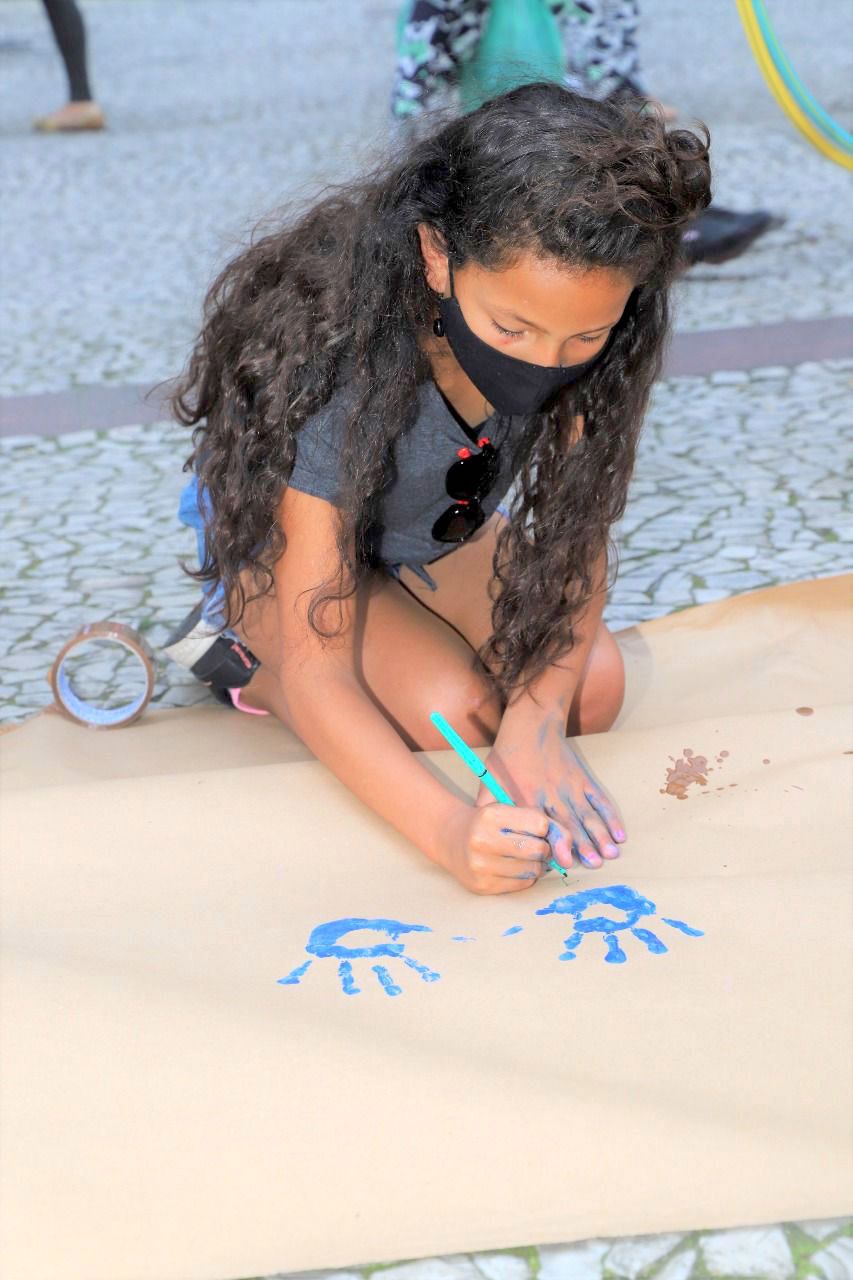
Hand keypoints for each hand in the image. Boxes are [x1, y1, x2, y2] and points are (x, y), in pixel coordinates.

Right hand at [438, 800, 552, 894]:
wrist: (450, 839)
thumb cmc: (489, 823)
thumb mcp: (510, 811)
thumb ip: (546, 824)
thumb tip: (568, 858)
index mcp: (491, 815)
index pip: (540, 823)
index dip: (545, 827)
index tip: (536, 828)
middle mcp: (483, 840)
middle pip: (538, 849)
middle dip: (543, 848)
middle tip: (533, 845)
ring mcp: (481, 866)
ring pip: (533, 870)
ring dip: (536, 865)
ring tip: (523, 857)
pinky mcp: (482, 886)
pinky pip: (522, 885)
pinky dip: (525, 877)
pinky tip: (513, 867)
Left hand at [478, 711, 625, 870]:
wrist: (531, 726)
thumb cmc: (506, 758)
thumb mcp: (490, 781)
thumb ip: (489, 809)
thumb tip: (485, 836)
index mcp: (529, 797)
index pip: (543, 824)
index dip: (555, 843)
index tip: (563, 861)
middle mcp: (553, 794)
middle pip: (571, 823)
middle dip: (583, 845)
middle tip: (594, 864)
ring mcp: (571, 787)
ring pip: (588, 815)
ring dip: (600, 836)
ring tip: (610, 855)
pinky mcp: (583, 780)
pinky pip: (600, 801)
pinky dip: (611, 818)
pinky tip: (620, 835)